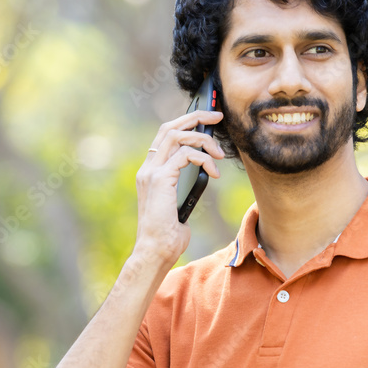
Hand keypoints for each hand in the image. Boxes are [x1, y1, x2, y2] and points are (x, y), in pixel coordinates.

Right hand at [133, 109, 223, 265]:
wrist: (156, 251)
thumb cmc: (169, 235)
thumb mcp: (180, 204)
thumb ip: (185, 187)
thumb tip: (204, 174)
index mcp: (150, 172)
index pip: (165, 136)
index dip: (185, 123)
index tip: (206, 120)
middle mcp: (148, 168)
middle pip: (169, 127)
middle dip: (195, 116)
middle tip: (217, 116)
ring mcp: (151, 172)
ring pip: (177, 136)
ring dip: (203, 139)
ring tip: (219, 154)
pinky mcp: (160, 179)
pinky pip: (185, 154)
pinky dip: (204, 159)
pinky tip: (214, 172)